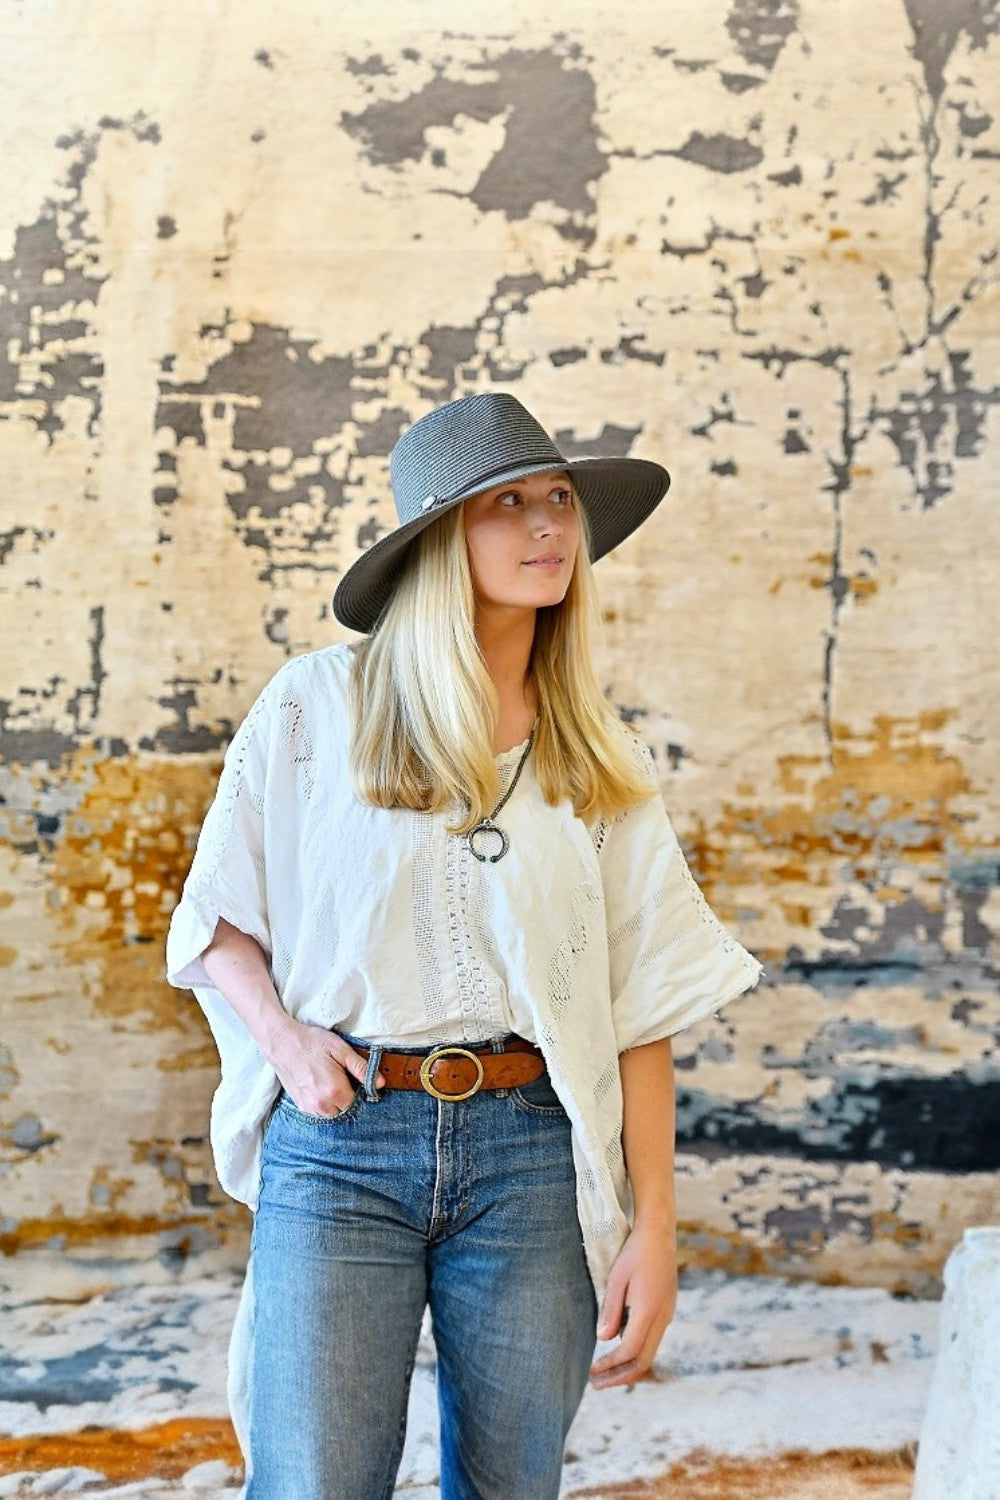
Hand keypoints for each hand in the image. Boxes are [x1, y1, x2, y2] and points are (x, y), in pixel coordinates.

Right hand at [268, 1019, 384, 1116]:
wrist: (281, 1043)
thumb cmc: (312, 1042)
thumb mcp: (341, 1050)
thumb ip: (361, 1068)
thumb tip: (380, 1083)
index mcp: (335, 1090)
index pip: (358, 1104)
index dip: (362, 1093)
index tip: (359, 1081)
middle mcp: (321, 1104)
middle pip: (345, 1111)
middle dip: (349, 1099)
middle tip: (345, 1079)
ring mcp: (308, 1107)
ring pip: (331, 1114)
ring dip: (336, 1103)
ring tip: (333, 1082)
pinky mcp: (300, 1105)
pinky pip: (318, 1112)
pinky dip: (324, 1104)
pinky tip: (322, 1087)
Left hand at [589, 1219, 676, 1388]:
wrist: (659, 1234)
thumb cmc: (635, 1252)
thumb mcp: (617, 1278)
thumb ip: (611, 1310)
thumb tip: (603, 1339)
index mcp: (649, 1312)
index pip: (630, 1352)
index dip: (611, 1366)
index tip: (592, 1372)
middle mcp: (662, 1318)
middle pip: (644, 1361)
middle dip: (620, 1377)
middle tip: (596, 1384)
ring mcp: (667, 1315)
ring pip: (649, 1352)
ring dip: (626, 1365)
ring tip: (602, 1370)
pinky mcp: (665, 1310)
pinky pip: (651, 1338)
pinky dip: (634, 1351)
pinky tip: (615, 1347)